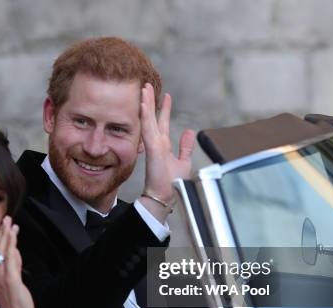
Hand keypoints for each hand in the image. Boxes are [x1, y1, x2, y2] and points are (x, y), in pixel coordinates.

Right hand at [0, 216, 34, 307]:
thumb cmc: (16, 304)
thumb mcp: (12, 282)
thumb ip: (13, 266)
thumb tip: (15, 251)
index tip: (3, 226)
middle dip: (1, 233)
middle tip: (6, 219)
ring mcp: (1, 279)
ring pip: (2, 252)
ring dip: (7, 236)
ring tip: (10, 223)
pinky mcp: (11, 282)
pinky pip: (10, 260)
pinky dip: (11, 246)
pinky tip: (14, 237)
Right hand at [140, 83, 194, 202]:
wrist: (164, 196)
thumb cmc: (172, 184)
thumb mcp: (183, 162)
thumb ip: (185, 147)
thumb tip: (189, 132)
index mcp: (163, 146)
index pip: (162, 123)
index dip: (163, 109)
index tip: (165, 96)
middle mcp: (157, 143)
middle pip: (152, 117)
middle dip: (150, 101)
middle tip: (148, 85)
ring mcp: (153, 145)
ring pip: (148, 120)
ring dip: (146, 104)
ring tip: (144, 89)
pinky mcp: (153, 149)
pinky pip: (148, 129)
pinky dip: (146, 116)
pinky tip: (143, 104)